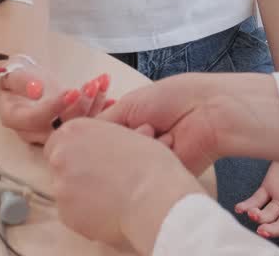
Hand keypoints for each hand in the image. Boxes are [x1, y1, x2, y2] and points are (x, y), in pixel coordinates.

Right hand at [0, 59, 109, 144]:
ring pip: (74, 125)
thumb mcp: (14, 73)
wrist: (25, 81)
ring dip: (92, 106)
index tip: (73, 92)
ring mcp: (52, 131)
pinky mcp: (67, 126)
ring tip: (101, 84)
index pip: (36, 119)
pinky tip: (111, 99)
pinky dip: (99, 111)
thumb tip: (37, 90)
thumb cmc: (18, 77)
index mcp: (15, 119)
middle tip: (92, 86)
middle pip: (59, 127)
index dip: (56, 107)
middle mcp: (34, 131)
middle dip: (80, 107)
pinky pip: (84, 124)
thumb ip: (21, 81)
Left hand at [45, 118, 204, 253]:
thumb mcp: (128, 136)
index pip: (60, 140)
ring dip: (83, 194)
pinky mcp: (66, 215)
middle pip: (60, 165)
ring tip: (114, 197)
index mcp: (74, 130)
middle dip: (77, 172)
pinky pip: (73, 213)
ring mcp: (60, 187)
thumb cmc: (150, 164)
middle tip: (105, 179)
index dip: (78, 150)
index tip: (93, 158)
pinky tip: (111, 212)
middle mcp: (60, 157)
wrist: (154, 199)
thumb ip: (107, 139)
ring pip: (66, 190)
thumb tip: (110, 145)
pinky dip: (87, 214)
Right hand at [98, 72, 278, 172]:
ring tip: (157, 131)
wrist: (207, 111)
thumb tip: (71, 139)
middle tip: (144, 124)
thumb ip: (99, 127)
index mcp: (125, 127)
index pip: (97, 139)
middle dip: (121, 142)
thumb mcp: (127, 106)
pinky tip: (169, 143)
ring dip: (138, 148)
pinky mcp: (160, 178)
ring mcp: (146, 164)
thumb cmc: (169, 100)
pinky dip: (153, 159)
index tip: (94, 133)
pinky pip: (143, 175)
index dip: (95, 138)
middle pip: (108, 156)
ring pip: (124, 167)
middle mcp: (133, 147)